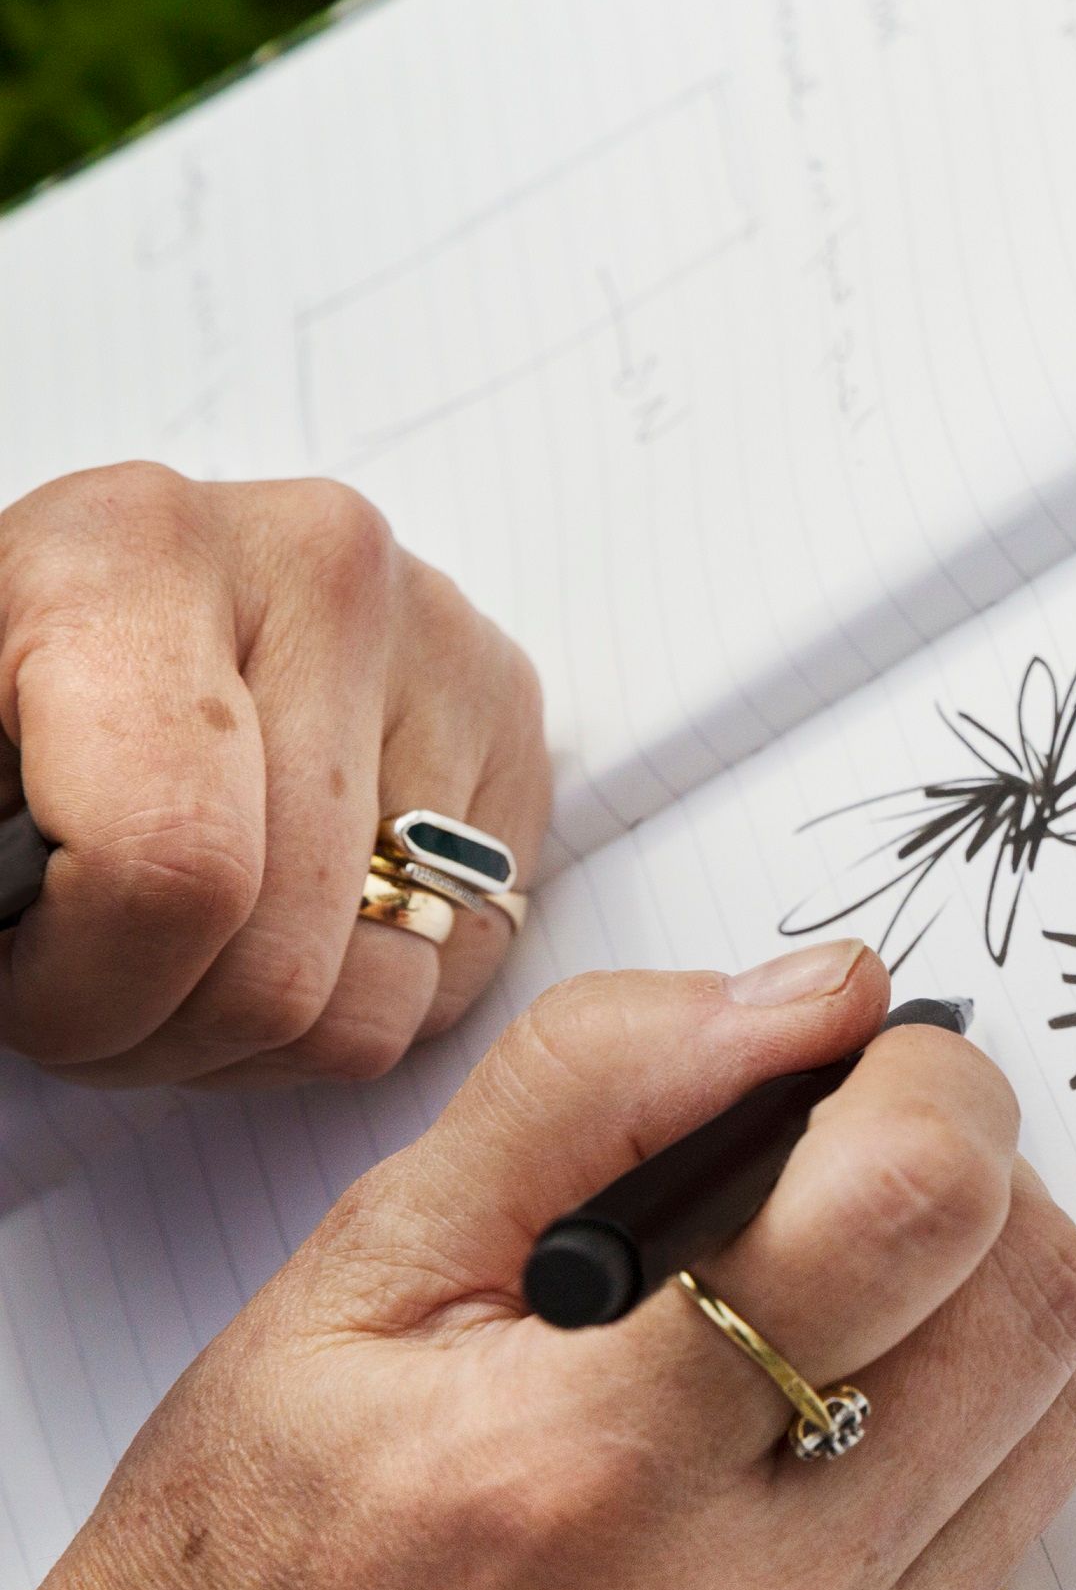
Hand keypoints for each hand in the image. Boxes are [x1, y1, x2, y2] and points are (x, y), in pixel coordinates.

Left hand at [0, 463, 550, 1086]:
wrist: (101, 592)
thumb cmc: (4, 678)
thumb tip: (22, 980)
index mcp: (138, 557)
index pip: (170, 867)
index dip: (83, 996)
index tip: (23, 992)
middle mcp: (326, 575)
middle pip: (280, 961)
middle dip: (159, 1028)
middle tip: (87, 990)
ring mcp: (443, 642)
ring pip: (377, 995)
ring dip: (258, 1032)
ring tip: (180, 952)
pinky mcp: (511, 714)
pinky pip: (460, 967)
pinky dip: (356, 990)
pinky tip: (276, 917)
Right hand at [0, 940, 1075, 1589]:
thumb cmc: (261, 1559)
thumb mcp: (365, 1267)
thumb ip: (603, 1086)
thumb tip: (827, 993)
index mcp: (585, 1474)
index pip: (921, 1207)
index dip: (928, 1089)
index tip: (864, 1070)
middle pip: (1037, 1298)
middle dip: (966, 1188)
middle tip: (835, 1192)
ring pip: (1061, 1408)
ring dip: (970, 1321)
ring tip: (813, 1327)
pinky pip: (1010, 1545)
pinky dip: (939, 1465)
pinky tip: (795, 1472)